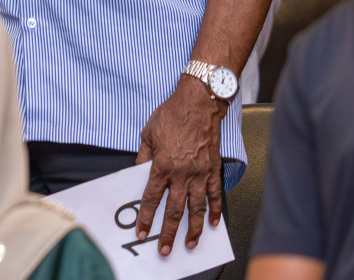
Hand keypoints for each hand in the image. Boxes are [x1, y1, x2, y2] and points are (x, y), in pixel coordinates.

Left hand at [134, 78, 224, 255]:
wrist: (198, 104)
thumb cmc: (172, 115)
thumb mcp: (147, 134)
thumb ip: (143, 157)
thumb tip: (138, 173)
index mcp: (162, 165)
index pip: (152, 198)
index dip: (146, 217)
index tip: (141, 231)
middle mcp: (182, 173)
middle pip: (174, 210)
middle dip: (167, 232)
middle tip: (164, 248)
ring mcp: (200, 173)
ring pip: (197, 208)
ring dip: (194, 229)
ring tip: (191, 244)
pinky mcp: (213, 170)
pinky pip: (215, 195)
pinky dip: (215, 210)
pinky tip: (214, 223)